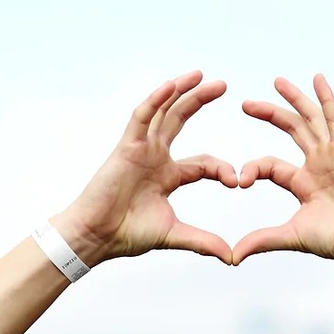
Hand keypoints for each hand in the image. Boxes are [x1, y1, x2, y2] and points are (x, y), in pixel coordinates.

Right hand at [48, 72, 238, 267]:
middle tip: (223, 86)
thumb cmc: (128, 234)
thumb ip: (203, 241)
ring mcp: (140, 149)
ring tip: (201, 75)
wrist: (97, 236)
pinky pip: (141, 116)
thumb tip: (232, 257)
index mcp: (168, 175)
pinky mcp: (126, 146)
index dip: (221, 169)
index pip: (202, 163)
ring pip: (163, 111)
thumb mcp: (174, 235)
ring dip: (181, 91)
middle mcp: (155, 156)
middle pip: (180, 120)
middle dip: (200, 101)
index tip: (236, 181)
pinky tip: (171, 85)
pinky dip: (156, 100)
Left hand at [231, 74, 333, 278]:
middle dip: (269, 114)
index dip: (253, 168)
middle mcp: (317, 164)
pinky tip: (318, 80)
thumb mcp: (291, 236)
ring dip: (294, 99)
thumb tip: (234, 256)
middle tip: (246, 104)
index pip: (270, 165)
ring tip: (277, 82)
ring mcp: (332, 154)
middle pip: (290, 130)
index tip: (241, 181)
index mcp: (302, 183)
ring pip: (310, 119)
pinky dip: (326, 98)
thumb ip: (262, 240)